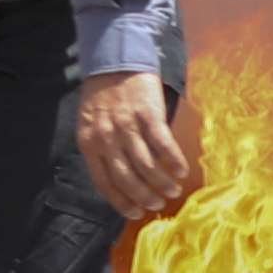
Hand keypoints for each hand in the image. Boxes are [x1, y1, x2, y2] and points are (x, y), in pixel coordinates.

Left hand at [77, 70, 200, 223]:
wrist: (115, 59)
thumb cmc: (103, 95)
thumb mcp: (91, 125)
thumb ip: (102, 150)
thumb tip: (120, 180)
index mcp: (89, 144)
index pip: (105, 183)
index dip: (121, 202)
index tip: (135, 213)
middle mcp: (107, 138)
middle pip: (127, 178)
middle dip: (144, 196)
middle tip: (158, 204)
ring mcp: (128, 126)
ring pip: (147, 165)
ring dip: (162, 183)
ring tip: (173, 191)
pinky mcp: (148, 114)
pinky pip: (163, 145)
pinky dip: (174, 161)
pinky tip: (182, 170)